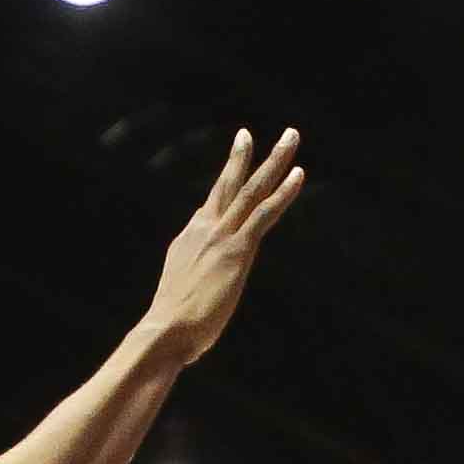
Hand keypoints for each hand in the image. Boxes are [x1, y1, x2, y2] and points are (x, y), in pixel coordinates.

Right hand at [134, 125, 307, 363]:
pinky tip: (298, 174)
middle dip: (241, 156)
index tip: (234, 164)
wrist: (165, 331)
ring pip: (251, 189)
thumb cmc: (172, 324)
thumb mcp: (180, 290)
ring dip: (273, 161)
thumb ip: (192, 276)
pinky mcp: (237, 250)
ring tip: (290, 136)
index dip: (225, 185)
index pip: (211, 206)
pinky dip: (283, 193)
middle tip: (249, 132)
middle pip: (227, 184)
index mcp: (189, 238)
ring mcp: (221, 236)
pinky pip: (264, 213)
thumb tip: (195, 278)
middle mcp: (204, 228)